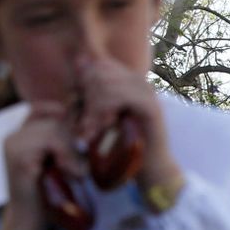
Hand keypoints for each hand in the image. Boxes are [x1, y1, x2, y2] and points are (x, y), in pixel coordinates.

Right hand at [0, 101, 73, 229]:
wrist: (30, 224)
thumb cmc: (51, 195)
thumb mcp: (61, 163)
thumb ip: (67, 143)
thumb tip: (93, 124)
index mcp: (22, 134)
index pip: (46, 108)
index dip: (67, 115)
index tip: (84, 137)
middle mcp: (14, 136)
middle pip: (55, 118)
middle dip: (75, 139)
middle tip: (81, 164)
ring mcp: (13, 146)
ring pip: (55, 130)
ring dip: (72, 151)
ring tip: (76, 172)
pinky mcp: (18, 159)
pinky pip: (50, 143)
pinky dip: (67, 158)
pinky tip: (72, 175)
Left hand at [72, 55, 180, 191]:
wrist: (151, 168)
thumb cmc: (124, 144)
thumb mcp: (102, 114)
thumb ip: (92, 92)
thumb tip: (79, 61)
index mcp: (130, 80)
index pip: (98, 64)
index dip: (84, 84)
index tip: (80, 110)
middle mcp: (140, 82)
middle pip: (99, 72)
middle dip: (86, 97)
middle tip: (85, 123)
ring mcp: (148, 93)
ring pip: (104, 83)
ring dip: (92, 108)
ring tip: (92, 129)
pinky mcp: (150, 107)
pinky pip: (117, 96)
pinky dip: (103, 112)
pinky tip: (104, 128)